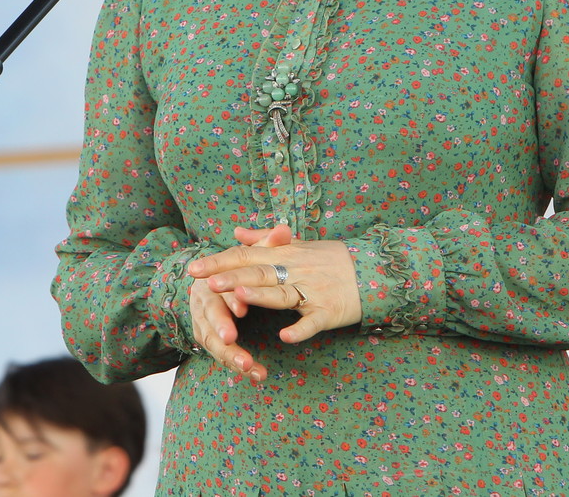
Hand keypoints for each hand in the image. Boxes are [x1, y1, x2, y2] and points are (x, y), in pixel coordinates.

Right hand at [184, 224, 292, 381]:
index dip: (229, 299)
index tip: (241, 308)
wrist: (211, 283)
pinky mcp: (212, 341)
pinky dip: (238, 365)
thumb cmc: (239, 267)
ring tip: (248, 366)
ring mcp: (205, 325)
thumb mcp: (254, 253)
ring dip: (230, 355)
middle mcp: (204, 303)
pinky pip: (223, 356)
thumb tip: (284, 230)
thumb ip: (268, 243)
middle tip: (231, 339)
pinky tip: (257, 374)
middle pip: (209, 317)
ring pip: (214, 342)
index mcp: (213, 279)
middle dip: (220, 329)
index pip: (218, 288)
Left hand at [189, 228, 362, 349]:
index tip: (193, 269)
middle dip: (232, 278)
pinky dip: (300, 328)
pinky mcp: (329, 311)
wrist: (375, 269)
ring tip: (238, 298)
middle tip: (207, 283)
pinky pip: (313, 321)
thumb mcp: (299, 245)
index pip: (247, 255)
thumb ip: (265, 240)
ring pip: (283, 294)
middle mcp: (297, 270)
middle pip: (260, 273)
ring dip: (262, 296)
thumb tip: (237, 232)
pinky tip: (285, 336)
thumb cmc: (332, 259)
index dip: (220, 261)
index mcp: (286, 254)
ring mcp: (313, 291)